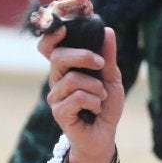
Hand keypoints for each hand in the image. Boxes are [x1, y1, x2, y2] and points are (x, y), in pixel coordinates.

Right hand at [39, 25, 123, 162]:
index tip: (65, 27)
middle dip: (83, 56)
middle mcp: (56, 80)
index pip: (49, 48)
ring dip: (96, 88)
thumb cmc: (105, 106)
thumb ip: (108, 57)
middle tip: (101, 64)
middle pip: (59, 57)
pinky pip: (77, 97)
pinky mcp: (59, 112)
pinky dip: (94, 101)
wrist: (104, 135)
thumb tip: (107, 30)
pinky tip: (96, 109)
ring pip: (73, 79)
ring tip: (101, 98)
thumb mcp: (112, 78)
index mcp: (66, 68)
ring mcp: (55, 96)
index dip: (52, 36)